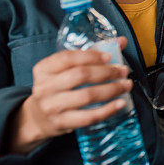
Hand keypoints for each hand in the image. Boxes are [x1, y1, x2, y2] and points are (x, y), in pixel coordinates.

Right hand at [7, 37, 131, 154]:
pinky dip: (108, 109)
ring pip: (86, 96)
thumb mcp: (65, 70)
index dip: (91, 56)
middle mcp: (45, 87)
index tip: (110, 56)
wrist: (38, 119)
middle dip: (106, 72)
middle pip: (80, 75)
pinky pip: (88, 116)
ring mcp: (52, 106)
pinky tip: (121, 103)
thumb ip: (91, 54)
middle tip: (123, 71)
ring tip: (126, 85)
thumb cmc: (58, 88)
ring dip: (111, 89)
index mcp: (44, 69)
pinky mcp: (61, 123)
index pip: (67, 58)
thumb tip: (121, 41)